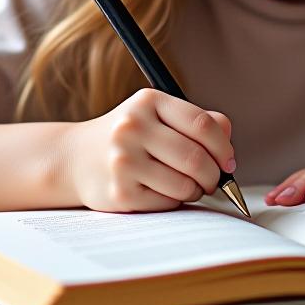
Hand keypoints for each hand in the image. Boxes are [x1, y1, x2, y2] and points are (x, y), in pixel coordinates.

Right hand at [62, 88, 235, 212]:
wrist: (76, 158)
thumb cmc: (131, 136)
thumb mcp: (158, 115)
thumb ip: (197, 122)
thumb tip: (228, 143)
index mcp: (148, 101)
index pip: (202, 125)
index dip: (223, 147)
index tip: (228, 161)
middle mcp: (132, 127)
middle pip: (196, 158)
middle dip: (214, 175)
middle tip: (214, 180)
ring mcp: (123, 161)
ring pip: (185, 185)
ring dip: (196, 190)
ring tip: (188, 185)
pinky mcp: (119, 193)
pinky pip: (167, 203)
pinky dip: (175, 201)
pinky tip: (163, 191)